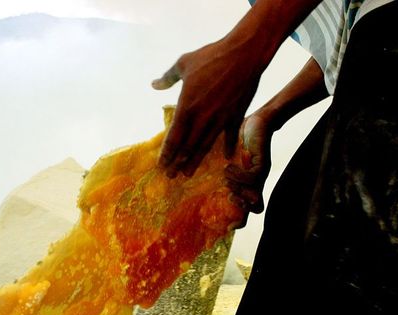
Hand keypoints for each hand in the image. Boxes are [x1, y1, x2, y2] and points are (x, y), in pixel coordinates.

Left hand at [153, 37, 263, 177]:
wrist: (243, 55)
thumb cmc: (211, 56)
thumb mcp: (183, 63)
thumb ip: (168, 78)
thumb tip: (154, 84)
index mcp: (186, 107)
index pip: (173, 138)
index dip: (166, 154)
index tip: (161, 165)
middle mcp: (202, 118)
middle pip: (187, 147)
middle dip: (177, 163)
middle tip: (171, 176)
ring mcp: (220, 119)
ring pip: (205, 146)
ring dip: (195, 161)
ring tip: (188, 173)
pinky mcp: (235, 116)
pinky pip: (229, 136)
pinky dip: (227, 148)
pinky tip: (226, 158)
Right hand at [225, 114, 271, 227]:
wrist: (260, 122)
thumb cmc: (242, 139)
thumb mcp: (228, 157)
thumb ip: (218, 169)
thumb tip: (192, 176)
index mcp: (248, 184)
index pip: (249, 209)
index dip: (240, 220)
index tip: (227, 226)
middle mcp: (256, 183)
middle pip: (254, 208)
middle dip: (240, 207)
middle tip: (228, 195)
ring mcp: (260, 175)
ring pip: (252, 196)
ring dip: (235, 188)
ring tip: (225, 175)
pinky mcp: (261, 165)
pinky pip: (250, 179)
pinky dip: (237, 176)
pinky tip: (228, 166)